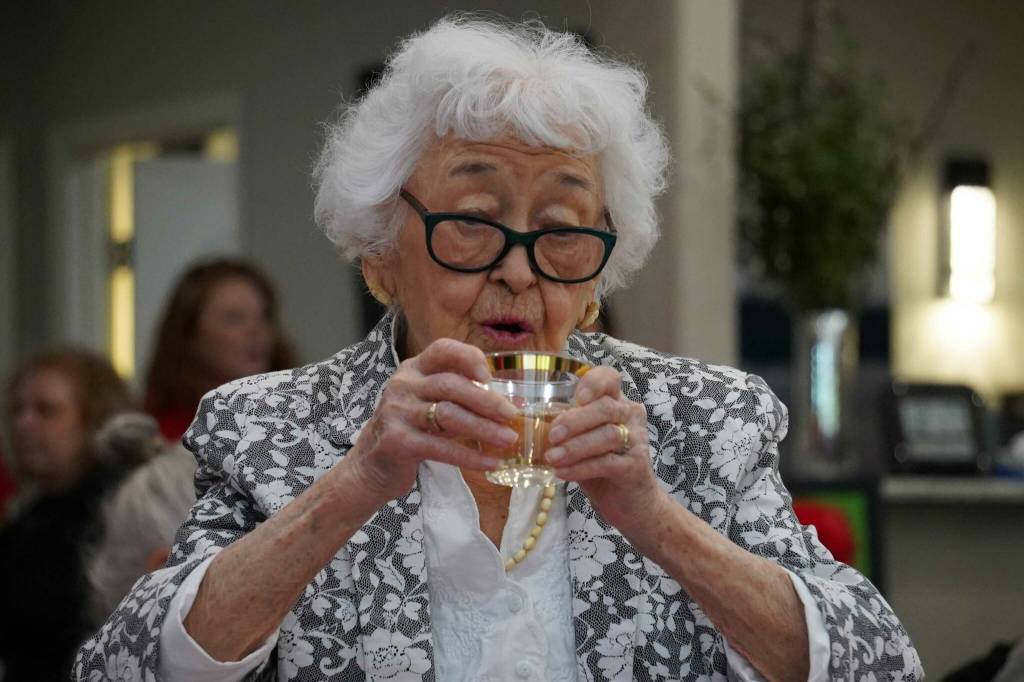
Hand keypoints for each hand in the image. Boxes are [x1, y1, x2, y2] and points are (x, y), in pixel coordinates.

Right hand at [342, 338, 517, 504]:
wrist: (371, 465)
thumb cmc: (409, 430)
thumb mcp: (427, 403)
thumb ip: (458, 397)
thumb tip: (509, 404)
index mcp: (413, 370)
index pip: (442, 349)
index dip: (469, 357)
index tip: (490, 375)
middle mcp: (403, 386)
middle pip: (451, 385)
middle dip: (487, 401)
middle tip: (512, 415)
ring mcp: (398, 413)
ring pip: (449, 416)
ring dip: (484, 429)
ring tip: (508, 439)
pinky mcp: (398, 441)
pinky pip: (441, 448)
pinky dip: (470, 456)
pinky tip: (490, 462)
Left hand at [544, 366, 665, 534]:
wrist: (631, 502)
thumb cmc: (601, 465)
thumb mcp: (582, 441)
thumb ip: (565, 428)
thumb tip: (528, 423)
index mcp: (616, 402)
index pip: (609, 378)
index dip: (593, 382)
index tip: (576, 397)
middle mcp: (630, 416)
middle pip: (605, 408)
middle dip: (575, 420)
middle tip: (552, 436)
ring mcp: (636, 441)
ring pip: (608, 435)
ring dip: (575, 447)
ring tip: (552, 458)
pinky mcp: (636, 466)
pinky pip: (607, 462)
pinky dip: (581, 467)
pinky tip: (562, 473)